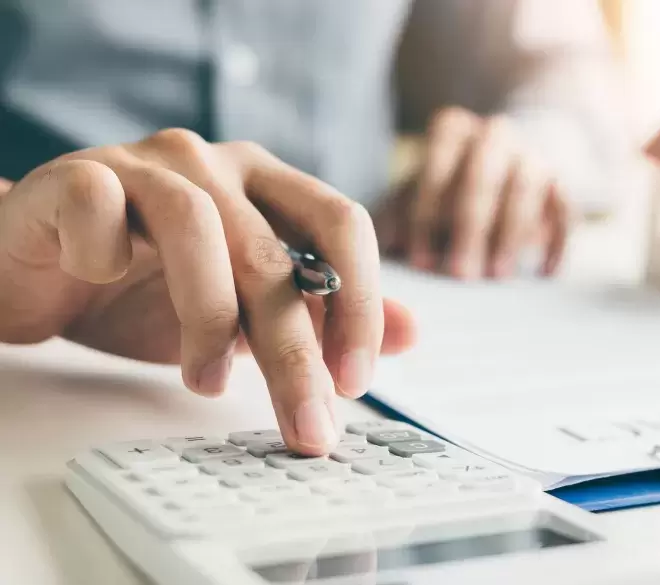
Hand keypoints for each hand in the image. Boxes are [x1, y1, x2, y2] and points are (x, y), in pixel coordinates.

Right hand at [0, 129, 415, 454]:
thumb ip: (322, 315)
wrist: (38, 271)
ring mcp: (144, 163)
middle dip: (294, 351)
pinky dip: (105, 256)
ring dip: (207, 319)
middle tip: (305, 424)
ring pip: (198, 229)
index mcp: (267, 184)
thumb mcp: (246, 312)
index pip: (341, 224)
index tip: (355, 382)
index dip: (359, 302)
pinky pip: (101, 207)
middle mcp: (215, 163)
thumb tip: (411, 332)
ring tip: (206, 382)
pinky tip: (101, 282)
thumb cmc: (145, 289)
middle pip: (273, 251)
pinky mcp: (76, 176)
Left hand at [374, 107, 568, 279]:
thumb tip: (380, 249)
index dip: (426, 215)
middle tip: (461, 275)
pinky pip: (565, 208)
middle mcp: (495, 135)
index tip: (421, 262)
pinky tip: (544, 273)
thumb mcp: (419, 193)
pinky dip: (557, 241)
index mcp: (453, 131)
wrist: (509, 161)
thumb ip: (397, 215)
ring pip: (526, 188)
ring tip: (498, 276)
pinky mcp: (563, 182)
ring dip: (512, 234)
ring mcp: (532, 155)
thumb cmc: (449, 187)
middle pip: (482, 175)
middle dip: (470, 228)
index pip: (437, 165)